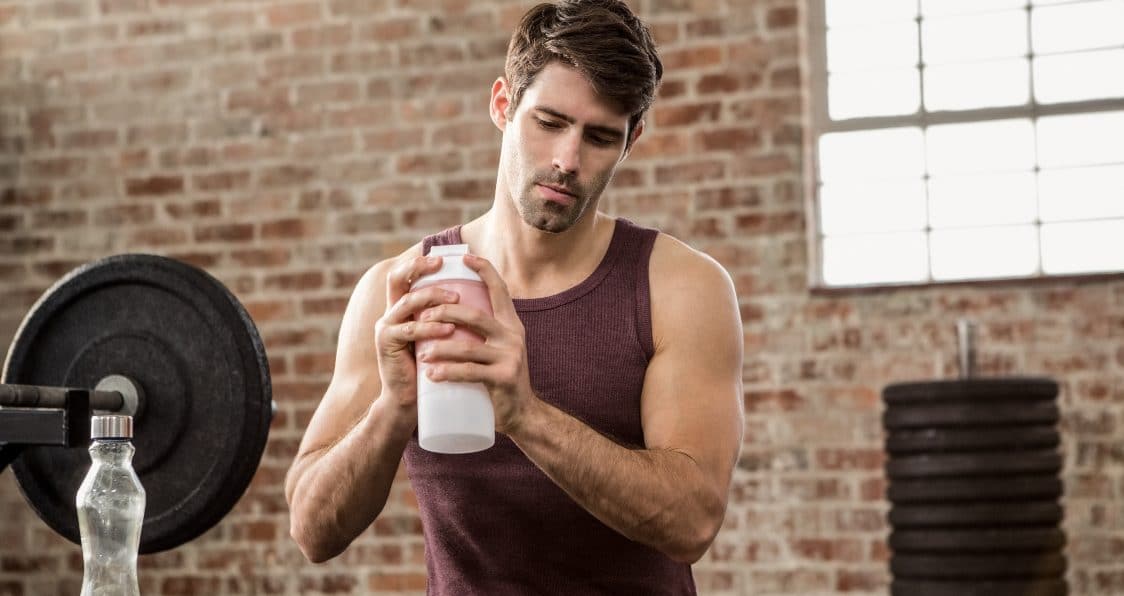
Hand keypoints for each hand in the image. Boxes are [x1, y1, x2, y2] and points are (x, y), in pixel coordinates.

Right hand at [373, 255, 458, 407]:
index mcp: (401, 308)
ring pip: (408, 303)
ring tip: (457, 299)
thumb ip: (446, 317)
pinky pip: (410, 331)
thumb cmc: (431, 366)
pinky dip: (430, 328)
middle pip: (397, 279)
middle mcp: (390, 313)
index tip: (442, 256)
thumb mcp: (438, 336)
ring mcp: (385, 328)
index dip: (419, 263)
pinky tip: (448, 329)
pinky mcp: (387, 345)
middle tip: (442, 265)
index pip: (405, 276)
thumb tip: (476, 296)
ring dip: (432, 298)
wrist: (410, 401)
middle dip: (419, 268)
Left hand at [414, 254, 536, 434]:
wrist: (523, 415)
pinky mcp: (503, 378)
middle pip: (475, 315)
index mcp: (512, 325)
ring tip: (420, 352)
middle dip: (445, 311)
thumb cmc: (502, 379)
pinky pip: (469, 373)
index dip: (484, 270)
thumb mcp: (500, 349)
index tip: (466, 257)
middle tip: (423, 315)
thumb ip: (485, 331)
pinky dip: (447, 373)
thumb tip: (456, 310)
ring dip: (439, 348)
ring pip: (467, 347)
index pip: (500, 290)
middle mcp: (513, 336)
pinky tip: (431, 375)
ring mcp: (510, 357)